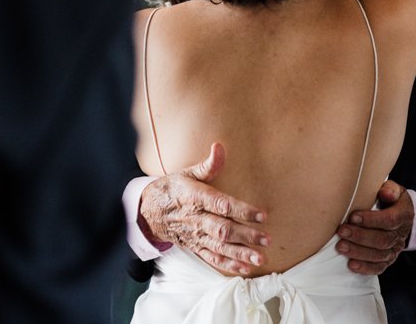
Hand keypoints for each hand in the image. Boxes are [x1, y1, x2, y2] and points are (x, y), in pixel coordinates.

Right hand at [138, 143, 268, 274]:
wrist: (149, 211)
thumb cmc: (173, 189)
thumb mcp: (186, 173)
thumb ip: (208, 165)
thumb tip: (219, 147)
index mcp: (195, 198)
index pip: (221, 205)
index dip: (242, 210)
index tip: (261, 215)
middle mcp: (196, 219)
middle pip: (223, 230)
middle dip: (245, 236)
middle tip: (266, 239)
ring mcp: (195, 235)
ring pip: (219, 247)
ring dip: (240, 254)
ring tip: (259, 258)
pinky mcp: (195, 246)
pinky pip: (211, 258)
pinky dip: (228, 265)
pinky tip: (245, 268)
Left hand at [336, 180, 413, 274]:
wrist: (400, 215)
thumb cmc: (391, 199)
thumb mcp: (394, 190)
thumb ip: (390, 189)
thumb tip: (385, 193)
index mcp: (404, 215)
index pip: (390, 220)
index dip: (371, 220)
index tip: (353, 217)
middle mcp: (401, 234)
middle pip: (382, 240)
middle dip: (360, 236)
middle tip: (342, 231)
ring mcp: (395, 249)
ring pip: (379, 255)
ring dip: (358, 252)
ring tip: (341, 247)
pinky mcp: (388, 260)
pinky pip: (379, 268)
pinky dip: (365, 268)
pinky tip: (351, 265)